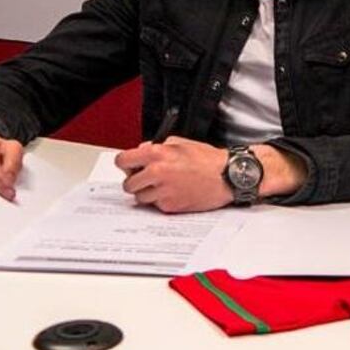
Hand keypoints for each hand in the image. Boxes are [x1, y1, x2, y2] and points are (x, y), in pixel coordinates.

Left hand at [115, 139, 307, 212]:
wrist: (227, 176)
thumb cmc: (208, 160)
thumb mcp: (180, 143)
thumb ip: (157, 147)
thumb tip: (141, 153)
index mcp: (157, 154)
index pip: (122, 161)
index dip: (126, 164)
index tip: (129, 166)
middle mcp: (157, 173)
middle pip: (128, 184)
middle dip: (136, 181)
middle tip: (148, 178)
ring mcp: (163, 191)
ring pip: (140, 197)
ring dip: (148, 193)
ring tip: (164, 186)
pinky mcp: (170, 206)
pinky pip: (155, 205)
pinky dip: (162, 201)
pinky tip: (175, 192)